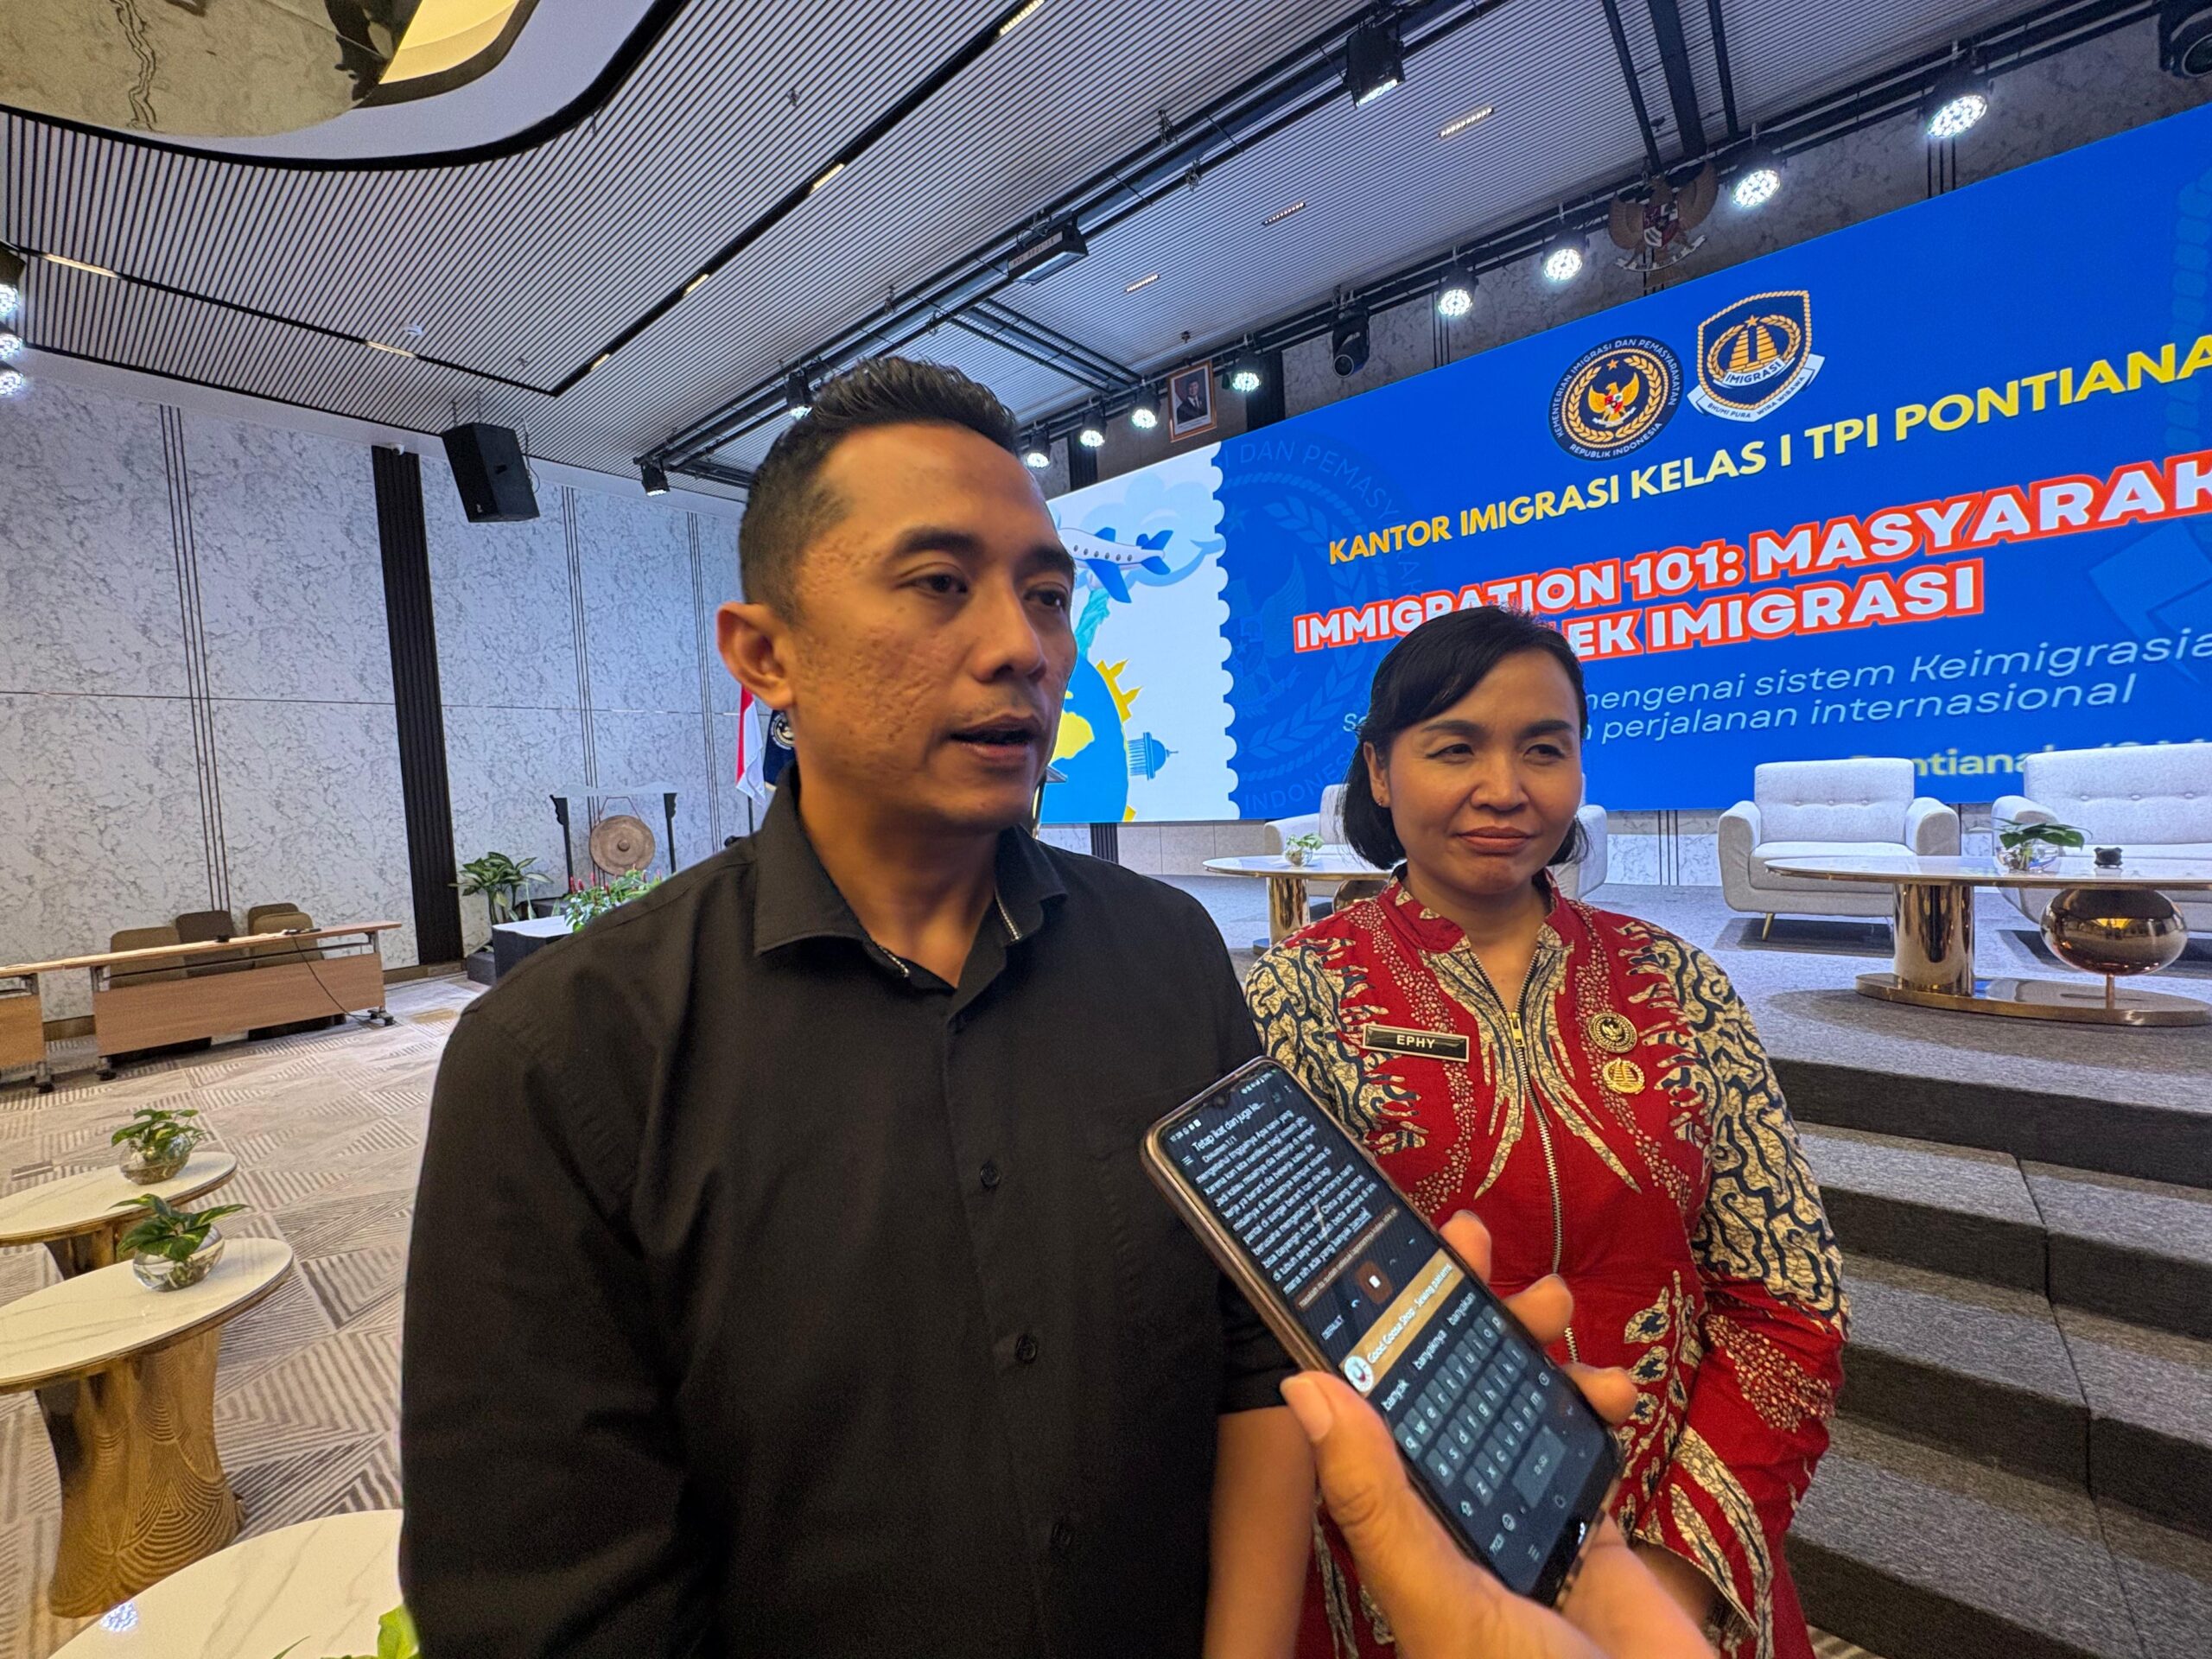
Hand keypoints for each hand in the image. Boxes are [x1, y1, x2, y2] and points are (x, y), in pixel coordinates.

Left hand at [1277, 1213, 1711, 1658]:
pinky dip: (1594, 1409)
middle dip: (1464, 1309)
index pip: (1373, 1403)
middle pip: (1444, 1385)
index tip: (1390, 1249)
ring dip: (1536, 1348)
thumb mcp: (1442, 1597)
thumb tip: (1305, 1391)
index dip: (1375, 1324)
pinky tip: (1609, 1391)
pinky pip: (1579, 1450)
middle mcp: (1452, 1517)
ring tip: (1562, 1309)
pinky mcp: (1589, 1540)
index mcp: (1400, 1527)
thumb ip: (1376, 1499)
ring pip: (1513, 1402)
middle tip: (1480, 1241)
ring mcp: (1521, 1524)